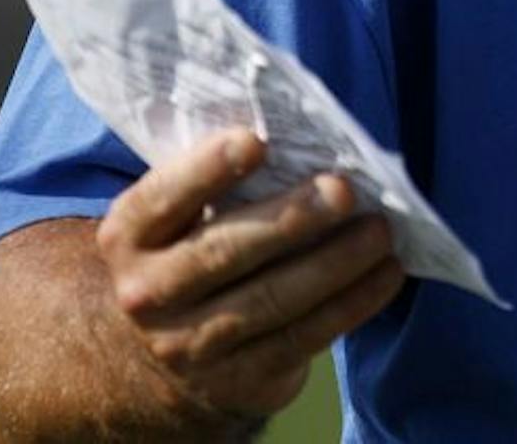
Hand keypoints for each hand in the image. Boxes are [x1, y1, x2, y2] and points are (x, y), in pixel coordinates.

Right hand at [94, 130, 405, 426]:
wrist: (173, 352)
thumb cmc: (198, 248)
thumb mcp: (186, 215)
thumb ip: (222, 179)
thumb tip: (306, 137)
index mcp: (129, 238)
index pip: (160, 199)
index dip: (205, 170)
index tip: (255, 141)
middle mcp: (148, 295)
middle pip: (222, 252)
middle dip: (290, 219)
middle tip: (344, 190)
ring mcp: (190, 345)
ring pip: (271, 300)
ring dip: (335, 262)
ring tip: (380, 231)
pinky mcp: (239, 379)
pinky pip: (303, 336)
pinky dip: (352, 302)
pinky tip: (387, 273)